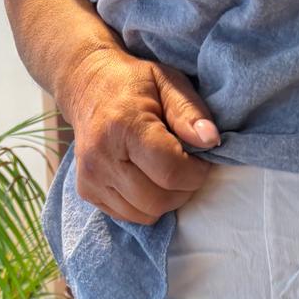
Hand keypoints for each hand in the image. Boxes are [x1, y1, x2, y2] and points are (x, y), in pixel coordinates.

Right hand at [61, 47, 219, 225]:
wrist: (87, 86)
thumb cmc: (134, 83)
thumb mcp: (168, 82)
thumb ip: (189, 111)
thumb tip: (211, 140)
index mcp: (123, 126)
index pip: (170, 171)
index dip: (196, 172)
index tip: (200, 159)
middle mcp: (101, 156)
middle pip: (158, 200)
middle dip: (183, 190)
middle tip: (186, 168)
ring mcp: (91, 178)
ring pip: (145, 214)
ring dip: (166, 200)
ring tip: (166, 173)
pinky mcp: (87, 191)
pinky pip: (129, 216)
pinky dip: (146, 205)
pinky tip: (146, 179)